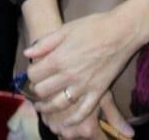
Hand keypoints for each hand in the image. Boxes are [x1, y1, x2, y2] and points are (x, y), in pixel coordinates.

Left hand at [24, 11, 134, 138]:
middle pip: (43, 91)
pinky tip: (66, 122)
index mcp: (59, 58)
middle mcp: (69, 75)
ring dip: (47, 108)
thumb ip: (45, 43)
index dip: (30, 73)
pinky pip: (83, 112)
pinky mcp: (97, 92)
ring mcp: (83, 86)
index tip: (33, 71)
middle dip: (37, 89)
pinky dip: (72, 120)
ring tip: (42, 107)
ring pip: (58, 104)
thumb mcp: (66, 29)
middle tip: (38, 86)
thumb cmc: (93, 27)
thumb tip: (27, 52)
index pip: (34, 75)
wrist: (120, 32)